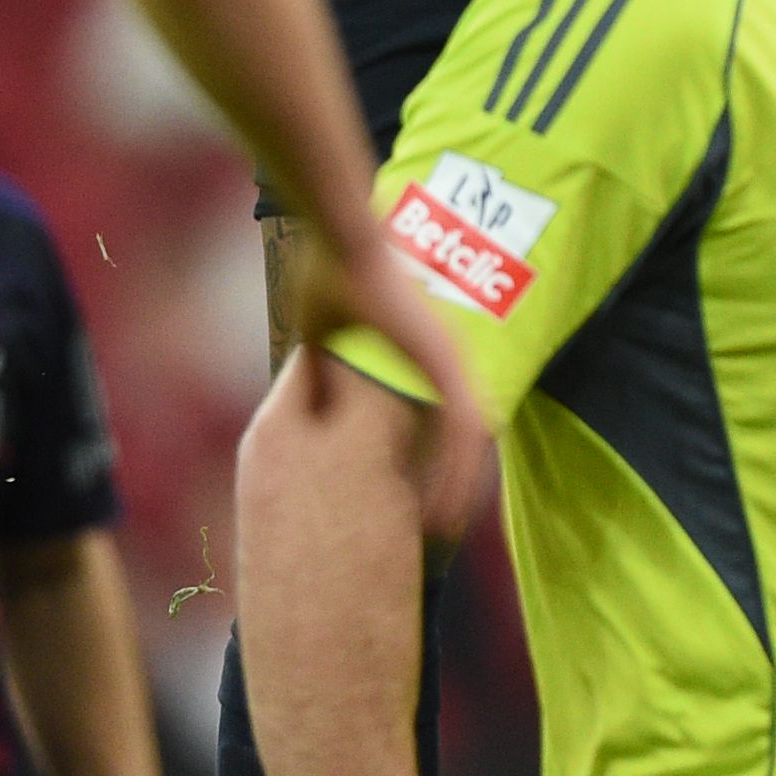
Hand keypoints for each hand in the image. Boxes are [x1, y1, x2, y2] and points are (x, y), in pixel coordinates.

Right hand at [275, 222, 499, 547]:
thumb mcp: (320, 347)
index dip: (438, 470)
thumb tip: (304, 419)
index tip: (424, 509)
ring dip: (459, 492)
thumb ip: (321, 382)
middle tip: (442, 536)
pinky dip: (455, 471)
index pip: (441, 430)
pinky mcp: (443, 360)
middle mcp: (446, 365)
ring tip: (443, 535)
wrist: (342, 239)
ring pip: (470, 446)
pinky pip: (460, 429)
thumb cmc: (329, 278)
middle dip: (456, 491)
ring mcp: (450, 362)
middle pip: (465, 445)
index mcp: (423, 361)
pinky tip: (443, 509)